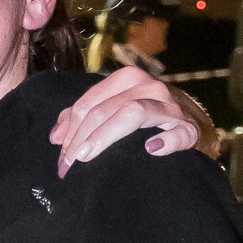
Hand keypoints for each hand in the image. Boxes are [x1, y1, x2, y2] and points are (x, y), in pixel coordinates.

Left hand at [50, 65, 201, 175]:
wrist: (186, 128)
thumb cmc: (144, 123)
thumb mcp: (112, 113)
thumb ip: (83, 119)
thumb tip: (55, 136)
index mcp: (128, 80)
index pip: (90, 101)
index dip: (71, 127)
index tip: (61, 154)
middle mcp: (149, 87)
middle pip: (106, 108)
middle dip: (82, 136)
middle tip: (69, 162)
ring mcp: (170, 108)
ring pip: (132, 112)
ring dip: (106, 135)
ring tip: (87, 156)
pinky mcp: (188, 129)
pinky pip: (178, 133)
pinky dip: (166, 140)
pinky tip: (150, 149)